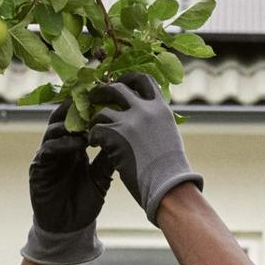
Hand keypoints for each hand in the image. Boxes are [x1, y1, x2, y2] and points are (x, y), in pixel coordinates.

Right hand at [20, 100, 112, 264]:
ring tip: (88, 123)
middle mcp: (59, 146)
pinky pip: (47, 150)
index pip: (78, 119)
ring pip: (54, 129)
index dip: (90, 108)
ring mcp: (46, 155)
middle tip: (94, 101)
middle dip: (77, 108)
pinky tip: (77, 144)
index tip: (106, 99)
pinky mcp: (38, 168)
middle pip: (63, 117)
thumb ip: (109, 157)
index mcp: (74, 145)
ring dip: (71, 125)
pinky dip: (62, 144)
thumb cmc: (85, 202)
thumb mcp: (102, 177)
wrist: (68, 228)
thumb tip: (128, 137)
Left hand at [90, 72, 201, 223]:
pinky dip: (93, 137)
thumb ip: (157, 122)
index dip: (129, 79)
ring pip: (102, 111)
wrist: (169, 185)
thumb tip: (150, 120)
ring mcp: (130, 122)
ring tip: (93, 129)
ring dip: (95, 120)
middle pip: (118, 88)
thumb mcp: (169, 136)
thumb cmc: (171, 169)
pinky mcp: (116, 136)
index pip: (144, 80)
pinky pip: (96, 129)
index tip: (120, 83)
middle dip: (103, 91)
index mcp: (160, 108)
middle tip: (95, 98)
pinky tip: (95, 144)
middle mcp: (145, 110)